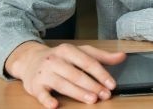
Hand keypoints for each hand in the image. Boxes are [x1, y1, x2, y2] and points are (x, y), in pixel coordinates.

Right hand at [5, 41, 125, 107]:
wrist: (30, 60)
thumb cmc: (61, 57)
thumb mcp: (80, 52)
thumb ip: (101, 56)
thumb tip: (122, 56)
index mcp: (68, 50)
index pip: (88, 62)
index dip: (101, 74)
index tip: (111, 84)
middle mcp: (55, 60)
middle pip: (77, 74)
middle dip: (92, 86)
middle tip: (104, 95)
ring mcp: (44, 73)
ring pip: (63, 84)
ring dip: (78, 93)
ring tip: (92, 100)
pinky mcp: (35, 85)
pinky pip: (41, 94)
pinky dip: (47, 100)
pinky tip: (55, 105)